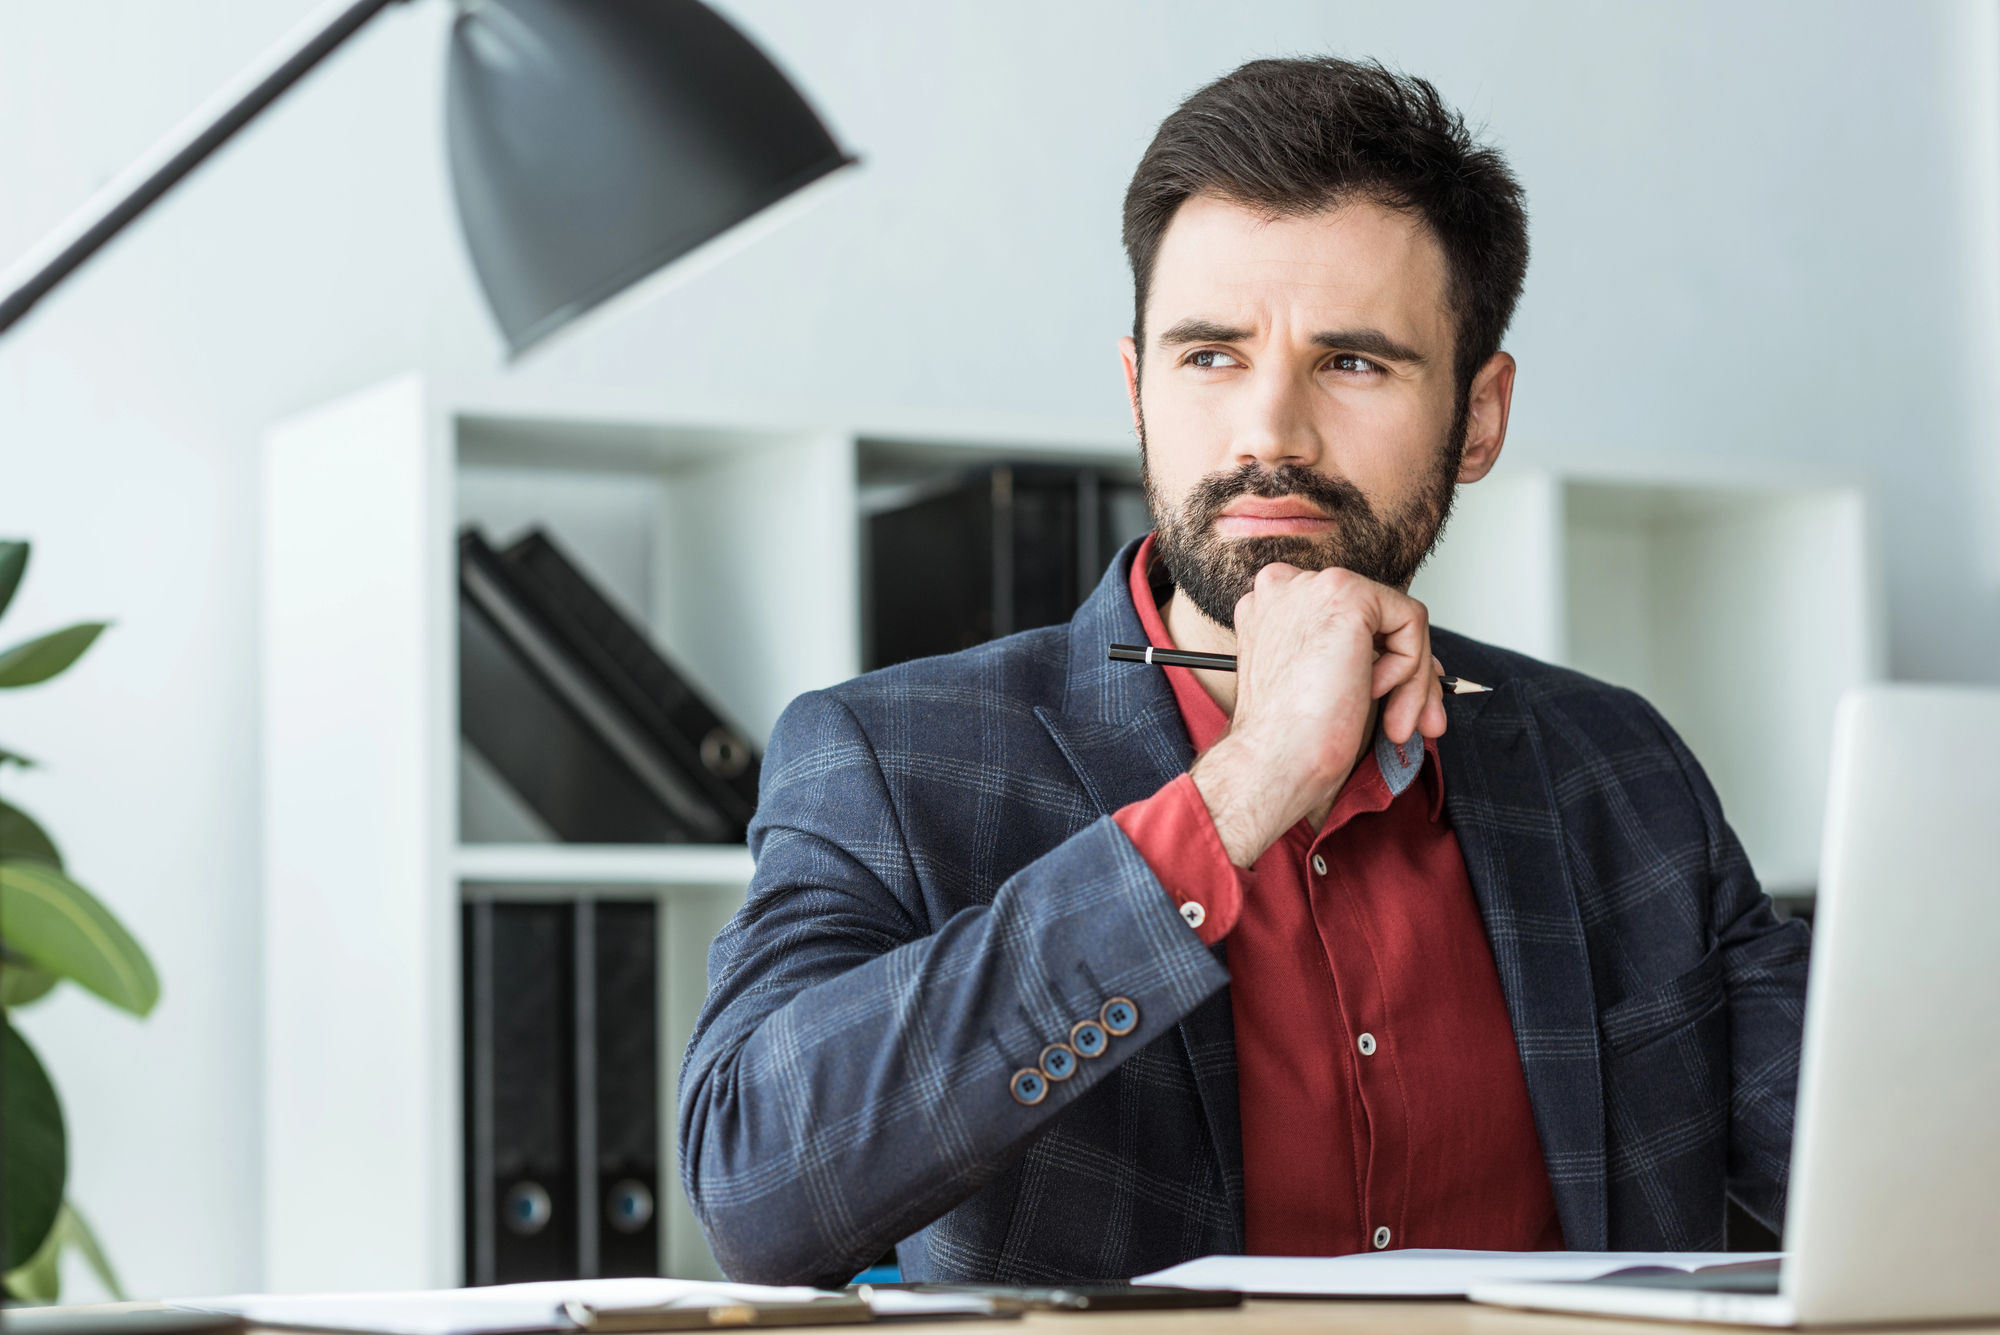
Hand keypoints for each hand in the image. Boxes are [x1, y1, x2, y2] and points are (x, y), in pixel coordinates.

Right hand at [1188, 563, 1445, 865]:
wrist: (1275, 759)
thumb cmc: (1288, 740)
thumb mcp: (1326, 685)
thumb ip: (1359, 658)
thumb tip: (1419, 661)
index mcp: (1272, 608)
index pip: (1350, 621)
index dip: (1384, 659)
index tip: (1400, 699)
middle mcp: (1286, 587)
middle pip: (1377, 618)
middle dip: (1409, 673)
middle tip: (1417, 720)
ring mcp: (1312, 586)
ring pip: (1398, 620)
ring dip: (1413, 680)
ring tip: (1398, 724)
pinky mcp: (1346, 594)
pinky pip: (1410, 621)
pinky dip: (1410, 668)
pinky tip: (1374, 693)